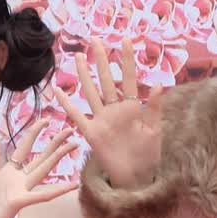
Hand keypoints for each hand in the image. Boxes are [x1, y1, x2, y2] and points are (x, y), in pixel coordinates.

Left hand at [0, 119, 79, 217]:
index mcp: (7, 176)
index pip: (23, 150)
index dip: (33, 134)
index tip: (44, 120)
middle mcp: (18, 182)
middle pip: (40, 157)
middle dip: (54, 143)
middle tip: (71, 128)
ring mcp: (20, 191)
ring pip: (43, 169)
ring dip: (58, 157)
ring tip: (74, 145)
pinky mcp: (18, 202)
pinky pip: (40, 195)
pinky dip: (56, 190)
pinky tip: (73, 184)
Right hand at [50, 38, 163, 187]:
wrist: (136, 177)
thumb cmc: (148, 155)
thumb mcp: (155, 130)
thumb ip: (154, 107)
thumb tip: (158, 84)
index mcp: (131, 108)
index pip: (128, 78)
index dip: (126, 60)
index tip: (126, 40)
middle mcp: (114, 110)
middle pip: (106, 80)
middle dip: (101, 60)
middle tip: (95, 40)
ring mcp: (101, 120)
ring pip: (90, 92)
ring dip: (84, 75)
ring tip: (77, 57)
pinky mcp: (91, 133)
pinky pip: (76, 116)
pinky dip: (66, 104)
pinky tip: (58, 91)